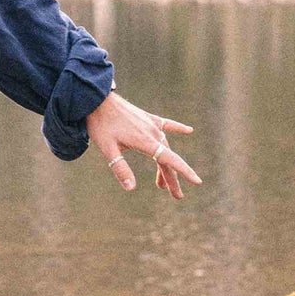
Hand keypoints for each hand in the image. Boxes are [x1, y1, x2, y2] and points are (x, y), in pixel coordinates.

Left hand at [86, 90, 200, 198]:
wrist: (97, 99)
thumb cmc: (100, 125)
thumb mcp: (107, 149)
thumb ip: (120, 168)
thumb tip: (131, 189)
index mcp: (145, 142)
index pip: (170, 160)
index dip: (184, 172)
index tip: (197, 182)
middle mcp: (153, 133)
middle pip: (168, 159)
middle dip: (173, 179)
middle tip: (177, 196)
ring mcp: (151, 124)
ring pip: (165, 147)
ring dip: (167, 165)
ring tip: (162, 184)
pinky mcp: (148, 118)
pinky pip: (167, 124)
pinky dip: (178, 128)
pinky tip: (189, 130)